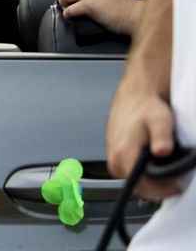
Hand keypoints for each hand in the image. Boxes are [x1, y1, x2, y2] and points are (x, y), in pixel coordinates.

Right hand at [107, 79, 180, 198]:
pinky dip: (142, 175)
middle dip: (156, 189)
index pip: (140, 184)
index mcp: (123, 151)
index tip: (176, 188)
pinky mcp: (115, 156)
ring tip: (165, 172)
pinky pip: (129, 174)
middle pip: (135, 187)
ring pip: (132, 182)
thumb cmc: (147, 108)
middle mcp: (114, 157)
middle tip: (174, 182)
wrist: (134, 98)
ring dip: (149, 183)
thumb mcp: (160, 120)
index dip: (160, 190)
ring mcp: (113, 158)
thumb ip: (161, 136)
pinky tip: (153, 165)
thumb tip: (162, 151)